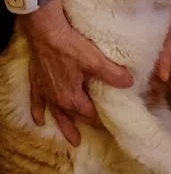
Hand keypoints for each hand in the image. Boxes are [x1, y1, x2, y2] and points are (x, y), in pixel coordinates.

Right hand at [25, 0, 132, 145]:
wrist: (46, 33)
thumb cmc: (71, 47)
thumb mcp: (96, 61)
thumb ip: (113, 74)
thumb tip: (130, 83)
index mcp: (72, 98)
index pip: (91, 115)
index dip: (101, 121)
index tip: (112, 127)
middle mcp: (57, 99)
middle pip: (74, 117)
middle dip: (84, 127)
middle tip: (96, 139)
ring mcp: (45, 92)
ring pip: (56, 114)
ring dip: (64, 127)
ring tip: (72, 141)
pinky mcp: (37, 83)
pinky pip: (36, 102)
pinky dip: (38, 112)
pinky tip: (39, 120)